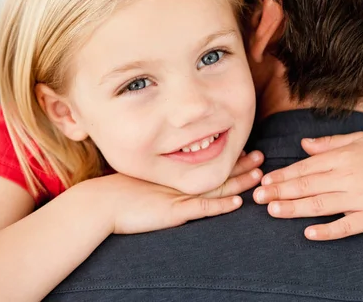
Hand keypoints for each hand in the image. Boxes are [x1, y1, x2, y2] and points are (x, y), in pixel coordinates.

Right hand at [92, 151, 263, 233]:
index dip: (229, 160)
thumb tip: (174, 179)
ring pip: (216, 189)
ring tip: (259, 175)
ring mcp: (179, 197)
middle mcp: (182, 183)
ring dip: (239, 182)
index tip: (246, 151)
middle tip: (261, 156)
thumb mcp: (147, 183)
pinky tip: (237, 203)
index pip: (209, 166)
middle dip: (241, 166)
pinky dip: (220, 206)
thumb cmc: (120, 194)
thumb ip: (164, 181)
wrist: (101, 204)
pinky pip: (202, 209)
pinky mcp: (174, 212)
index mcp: (178, 176)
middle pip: (218, 174)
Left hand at [253, 133, 362, 240]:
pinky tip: (309, 233)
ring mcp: (360, 198)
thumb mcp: (359, 139)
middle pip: (308, 185)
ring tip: (273, 211)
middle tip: (257, 198)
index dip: (284, 175)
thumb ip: (330, 143)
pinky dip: (327, 230)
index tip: (265, 180)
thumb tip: (303, 144)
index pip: (306, 167)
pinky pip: (346, 226)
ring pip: (321, 204)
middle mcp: (348, 177)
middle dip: (280, 191)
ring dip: (295, 209)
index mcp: (343, 157)